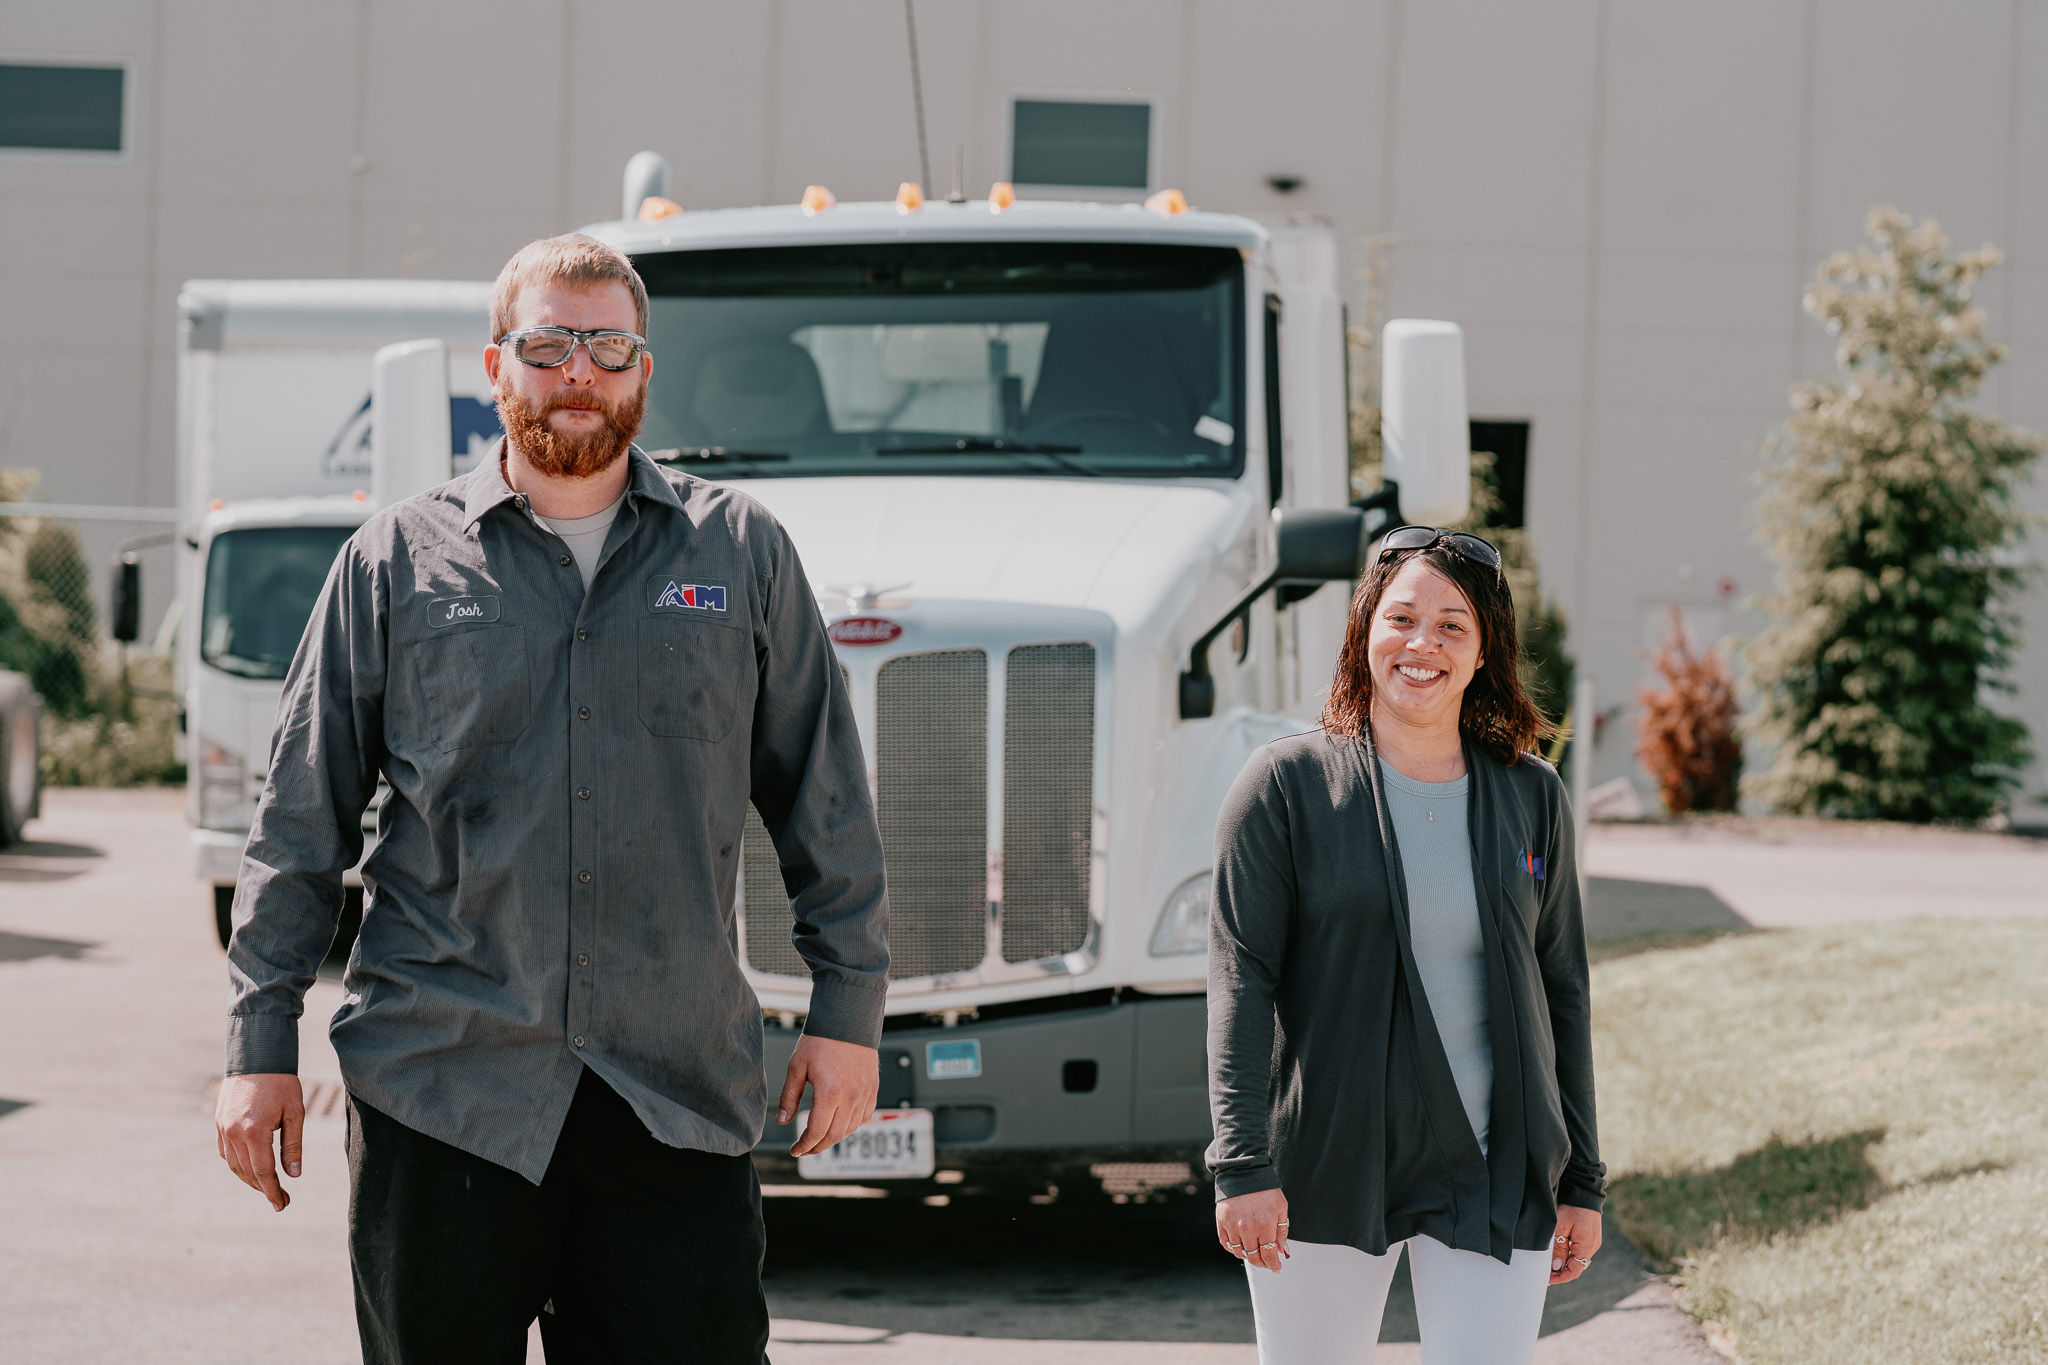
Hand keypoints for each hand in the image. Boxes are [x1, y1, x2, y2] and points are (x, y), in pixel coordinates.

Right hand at [215, 1073, 304, 1211]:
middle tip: (281, 1199)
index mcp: (255, 1131)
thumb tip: (293, 1174)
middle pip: (247, 1172)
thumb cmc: (281, 1083)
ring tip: (268, 1186)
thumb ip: (293, 1145)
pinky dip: (238, 1164)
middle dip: (263, 1189)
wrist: (256, 1056)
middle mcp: (234, 1133)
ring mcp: (223, 1129)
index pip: (263, 1172)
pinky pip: (226, 1153)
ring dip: (250, 1179)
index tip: (283, 1204)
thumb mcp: (295, 1113)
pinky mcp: (218, 1124)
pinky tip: (251, 1167)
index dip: (273, 1191)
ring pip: (234, 1165)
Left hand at [778, 1034, 878, 1157]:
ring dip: (834, 1138)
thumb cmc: (821, 1039)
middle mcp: (851, 1096)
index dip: (805, 1145)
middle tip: (805, 1150)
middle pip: (834, 1135)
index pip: (817, 1131)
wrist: (848, 1019)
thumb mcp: (797, 1066)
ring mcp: (865, 1093)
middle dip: (817, 1147)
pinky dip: (851, 1126)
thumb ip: (789, 1096)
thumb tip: (782, 1120)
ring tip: (820, 1138)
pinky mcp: (873, 1088)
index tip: (795, 1150)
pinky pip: (864, 1117)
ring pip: (850, 1128)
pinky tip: (840, 1124)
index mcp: (829, 1092)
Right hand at [1216, 1187, 1289, 1272]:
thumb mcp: (1281, 1208)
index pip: (1268, 1255)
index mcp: (1265, 1224)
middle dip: (1262, 1263)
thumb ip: (1282, 1232)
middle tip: (1267, 1263)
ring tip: (1254, 1252)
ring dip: (1248, 1256)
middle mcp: (1248, 1228)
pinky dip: (1234, 1249)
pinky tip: (1241, 1246)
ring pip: (1240, 1253)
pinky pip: (1226, 1244)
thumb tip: (1283, 1252)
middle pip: (1254, 1257)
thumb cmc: (1265, 1190)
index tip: (1276, 1268)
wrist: (1244, 1172)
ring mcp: (1232, 1225)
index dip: (1273, 1265)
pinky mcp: (1221, 1221)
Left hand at [1550, 1204, 1602, 1283]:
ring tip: (1548, 1264)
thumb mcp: (1561, 1227)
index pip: (1574, 1271)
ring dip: (1564, 1263)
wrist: (1585, 1193)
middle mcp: (1592, 1247)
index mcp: (1586, 1247)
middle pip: (1575, 1267)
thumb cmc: (1572, 1207)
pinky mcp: (1590, 1237)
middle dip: (1560, 1272)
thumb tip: (1556, 1268)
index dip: (1560, 1278)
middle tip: (1545, 1274)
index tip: (1547, 1280)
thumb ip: (1559, 1248)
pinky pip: (1578, 1251)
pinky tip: (1558, 1253)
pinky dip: (1568, 1255)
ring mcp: (1592, 1242)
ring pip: (1576, 1259)